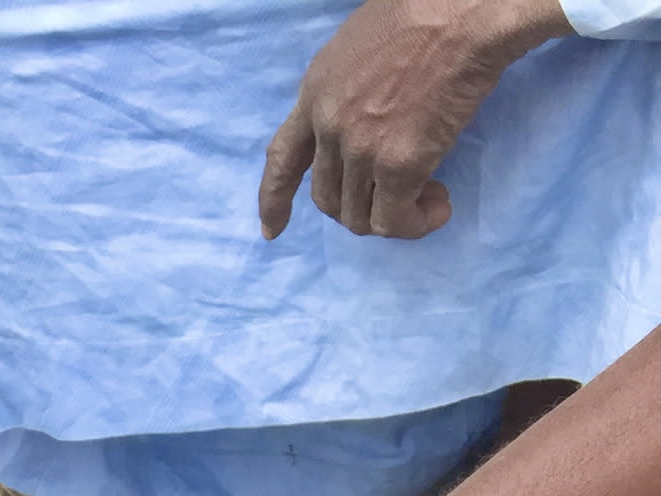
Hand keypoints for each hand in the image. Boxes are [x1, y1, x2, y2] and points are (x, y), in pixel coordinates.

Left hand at [259, 0, 566, 241]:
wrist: (466, 12)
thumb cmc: (425, 13)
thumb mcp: (358, 46)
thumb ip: (346, 91)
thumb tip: (360, 121)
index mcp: (315, 92)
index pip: (281, 159)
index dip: (274, 200)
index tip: (273, 230)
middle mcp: (329, 125)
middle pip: (327, 197)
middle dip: (359, 207)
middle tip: (398, 195)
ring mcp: (360, 147)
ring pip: (359, 216)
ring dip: (392, 217)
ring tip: (427, 196)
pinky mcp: (398, 164)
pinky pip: (394, 221)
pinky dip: (414, 225)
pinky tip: (439, 208)